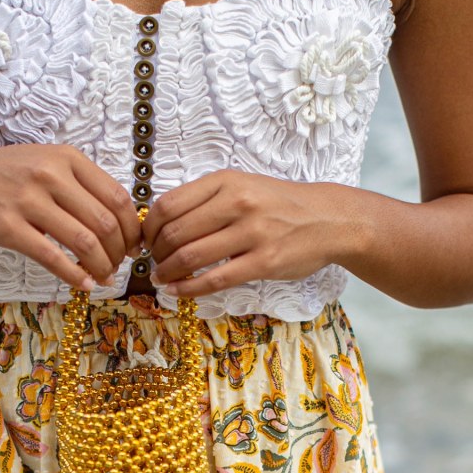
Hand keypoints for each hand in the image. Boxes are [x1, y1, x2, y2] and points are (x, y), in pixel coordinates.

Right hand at [0, 142, 141, 290]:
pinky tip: (84, 284)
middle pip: (105, 222)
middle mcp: (52, 175)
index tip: (135, 244)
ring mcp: (29, 200)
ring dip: (102, 266)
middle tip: (119, 264)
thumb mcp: (49, 162)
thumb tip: (122, 219)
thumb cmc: (10, 173)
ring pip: (83, 241)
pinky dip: (74, 275)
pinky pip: (51, 256)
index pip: (117, 196)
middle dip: (119, 250)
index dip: (132, 226)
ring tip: (105, 277)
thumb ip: (82, 183)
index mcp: (68, 159)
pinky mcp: (8, 226)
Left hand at [142, 169, 349, 297]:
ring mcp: (252, 232)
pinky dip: (189, 288)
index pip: (169, 204)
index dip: (149, 226)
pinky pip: (216, 279)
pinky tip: (178, 291)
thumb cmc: (277, 203)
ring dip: (168, 271)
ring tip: (161, 277)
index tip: (146, 239)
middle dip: (157, 252)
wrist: (326, 218)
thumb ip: (205, 199)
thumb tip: (162, 222)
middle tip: (154, 261)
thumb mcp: (241, 185)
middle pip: (176, 232)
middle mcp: (236, 202)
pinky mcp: (265, 261)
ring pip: (192, 256)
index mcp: (225, 181)